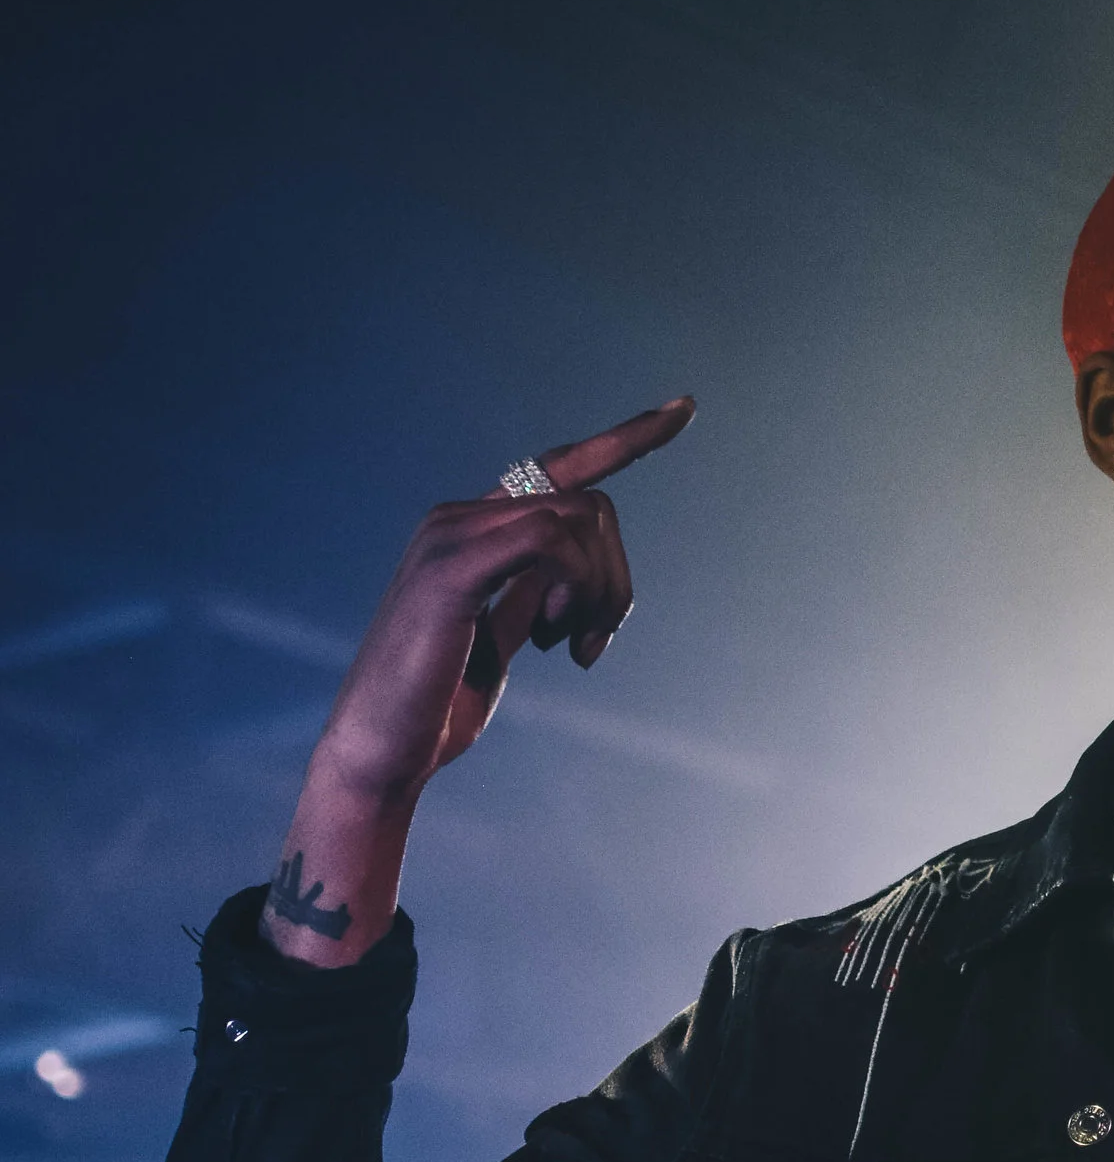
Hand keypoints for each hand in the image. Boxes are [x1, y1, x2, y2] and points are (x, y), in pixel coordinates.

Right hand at [261, 397, 692, 964]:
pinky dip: (576, 589)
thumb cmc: (436, 706)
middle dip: (617, 578)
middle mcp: (458, 517)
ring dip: (602, 593)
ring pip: (579, 518)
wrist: (381, 752)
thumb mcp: (498, 642)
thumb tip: (573, 576)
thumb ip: (530, 597)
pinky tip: (554, 640)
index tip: (683, 409)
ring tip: (574, 650)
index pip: (560, 467)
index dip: (624, 438)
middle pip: (590, 503)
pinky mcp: (453, 566)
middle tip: (596, 646)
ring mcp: (452, 534)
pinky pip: (551, 541)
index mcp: (472, 531)